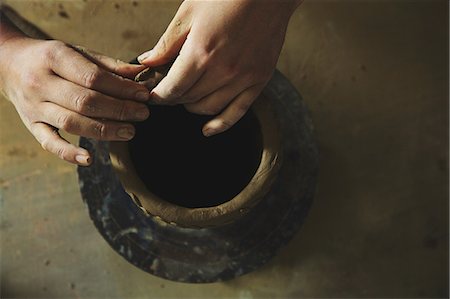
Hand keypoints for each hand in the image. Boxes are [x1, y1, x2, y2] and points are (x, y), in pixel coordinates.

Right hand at [0, 37, 149, 165]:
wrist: (9, 65)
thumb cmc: (52, 59)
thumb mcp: (77, 52)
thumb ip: (108, 64)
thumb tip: (140, 75)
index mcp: (53, 57)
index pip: (92, 77)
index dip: (121, 88)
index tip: (143, 96)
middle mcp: (40, 82)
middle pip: (84, 101)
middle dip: (118, 110)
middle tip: (143, 114)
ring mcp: (34, 106)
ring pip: (71, 122)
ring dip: (104, 130)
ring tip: (130, 131)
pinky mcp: (31, 125)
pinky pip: (49, 142)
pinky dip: (68, 153)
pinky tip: (89, 159)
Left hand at [138, 0, 300, 135]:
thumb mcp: (190, 11)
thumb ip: (168, 42)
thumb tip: (147, 62)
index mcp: (201, 52)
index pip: (172, 89)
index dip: (158, 95)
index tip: (152, 95)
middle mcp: (222, 71)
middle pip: (188, 99)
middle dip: (172, 98)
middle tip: (167, 91)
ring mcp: (243, 78)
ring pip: (208, 108)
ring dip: (191, 107)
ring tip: (185, 98)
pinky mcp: (259, 80)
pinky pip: (237, 112)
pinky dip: (220, 124)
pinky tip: (207, 130)